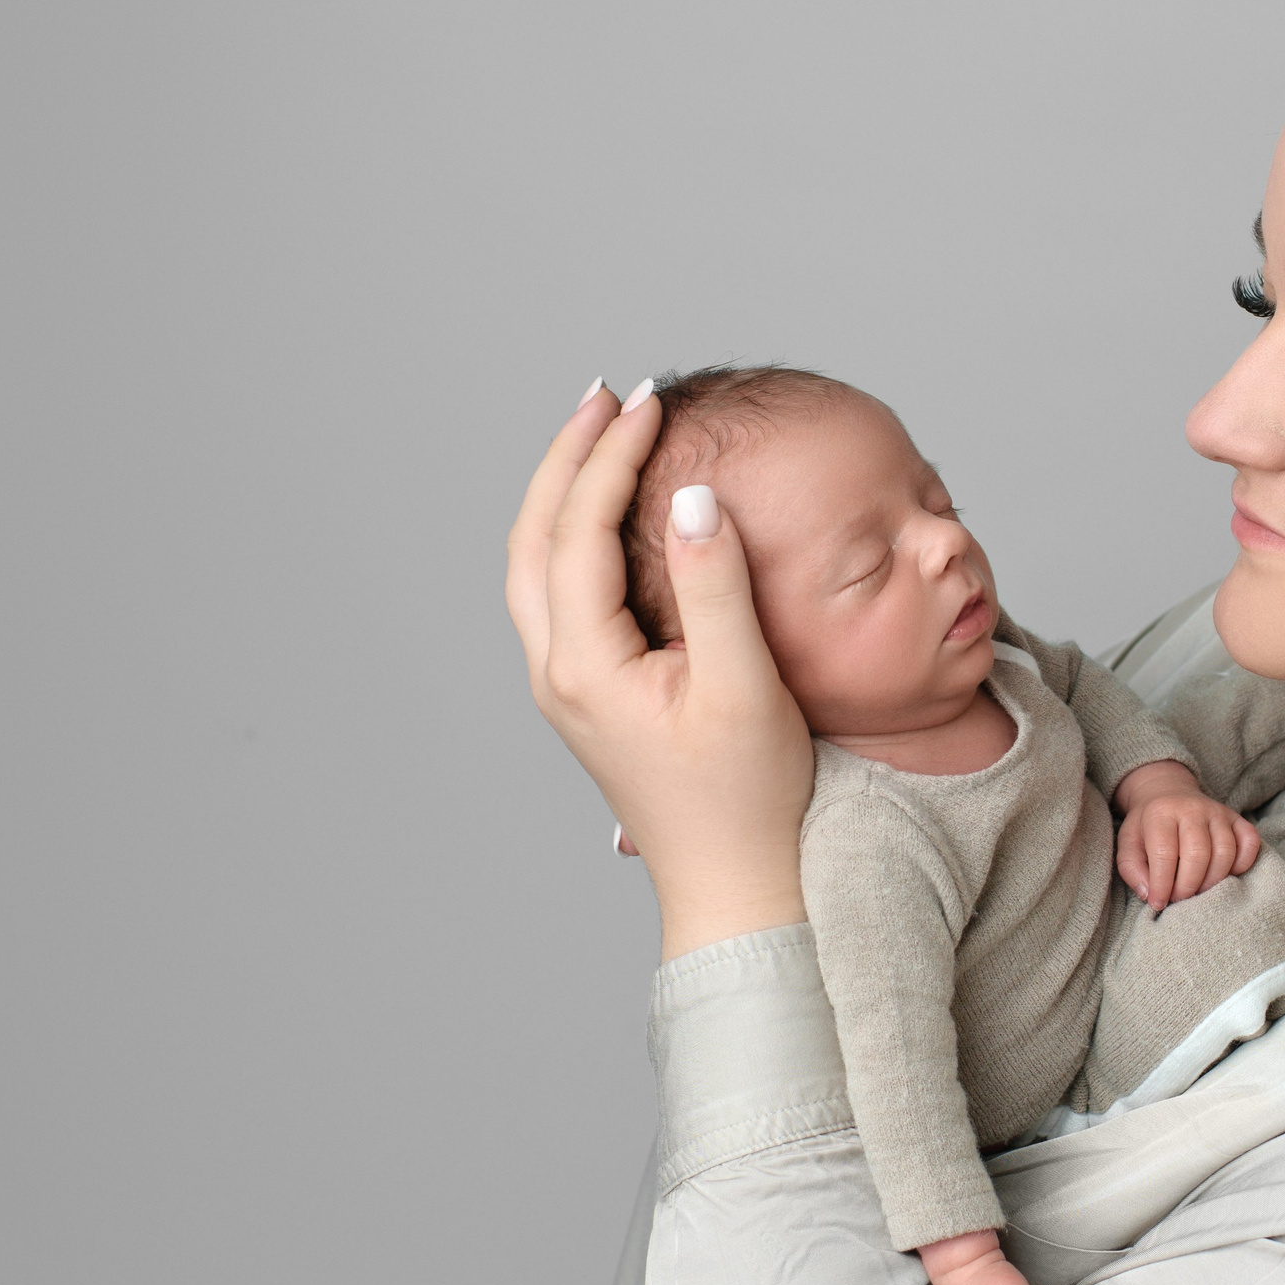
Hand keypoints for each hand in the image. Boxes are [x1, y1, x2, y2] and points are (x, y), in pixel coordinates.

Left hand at [503, 382, 814, 959]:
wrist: (737, 889)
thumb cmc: (751, 801)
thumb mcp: (746, 687)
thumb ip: (718, 587)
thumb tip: (694, 496)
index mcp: (585, 667)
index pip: (580, 530)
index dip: (611, 456)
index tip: (650, 401)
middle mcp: (558, 673)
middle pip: (533, 539)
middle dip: (567, 459)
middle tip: (608, 396)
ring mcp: (566, 688)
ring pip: (535, 567)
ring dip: (562, 494)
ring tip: (600, 436)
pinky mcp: (588, 696)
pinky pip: (557, 594)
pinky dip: (573, 536)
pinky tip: (611, 518)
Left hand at [1112, 760, 1261, 912]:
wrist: (1167, 793)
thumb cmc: (1147, 826)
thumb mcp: (1128, 843)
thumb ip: (1132, 870)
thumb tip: (1150, 895)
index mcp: (1161, 813)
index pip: (1165, 853)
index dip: (1162, 885)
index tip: (1158, 903)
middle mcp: (1192, 809)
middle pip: (1198, 854)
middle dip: (1188, 886)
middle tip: (1179, 899)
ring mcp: (1218, 812)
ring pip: (1225, 852)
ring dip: (1213, 881)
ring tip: (1198, 890)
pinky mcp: (1236, 818)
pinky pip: (1250, 842)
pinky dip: (1242, 864)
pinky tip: (1226, 875)